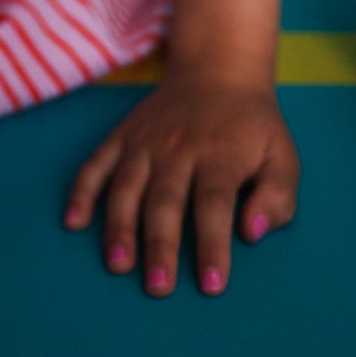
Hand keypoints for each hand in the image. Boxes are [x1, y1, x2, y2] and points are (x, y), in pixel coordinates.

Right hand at [63, 69, 298, 295]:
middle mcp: (178, 147)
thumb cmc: (252, 126)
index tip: (210, 284)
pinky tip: (73, 221)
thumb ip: (277, 197)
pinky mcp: (122, 136)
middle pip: (166, 200)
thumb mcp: (282, 155)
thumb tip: (251, 232)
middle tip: (159, 288)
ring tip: (118, 264)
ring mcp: (144, 141)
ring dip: (120, 226)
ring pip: (127, 186)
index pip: (214, 204)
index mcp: (220, 155)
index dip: (212, 245)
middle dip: (160, 245)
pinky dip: (81, 191)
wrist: (217, 68)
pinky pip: (96, 163)